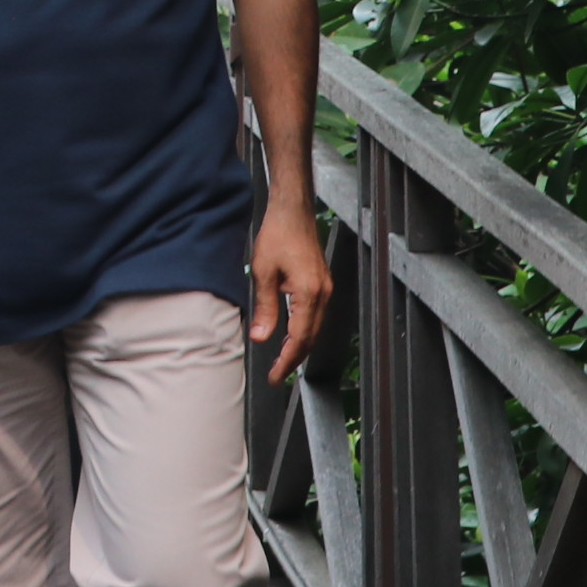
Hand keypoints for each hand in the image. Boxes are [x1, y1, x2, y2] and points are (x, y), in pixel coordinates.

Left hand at [248, 200, 331, 384]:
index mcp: (309, 293)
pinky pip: (316, 316)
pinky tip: (292, 335)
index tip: (275, 375)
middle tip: (277, 374)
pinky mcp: (322, 283)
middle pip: (311, 338)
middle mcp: (323, 293)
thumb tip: (261, 337)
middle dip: (294, 359)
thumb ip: (265, 308)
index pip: (299, 338)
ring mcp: (325, 288)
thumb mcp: (263, 272)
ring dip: (300, 347)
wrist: (292, 211)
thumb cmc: (279, 234)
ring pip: (315, 329)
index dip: (287, 360)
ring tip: (282, 360)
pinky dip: (304, 331)